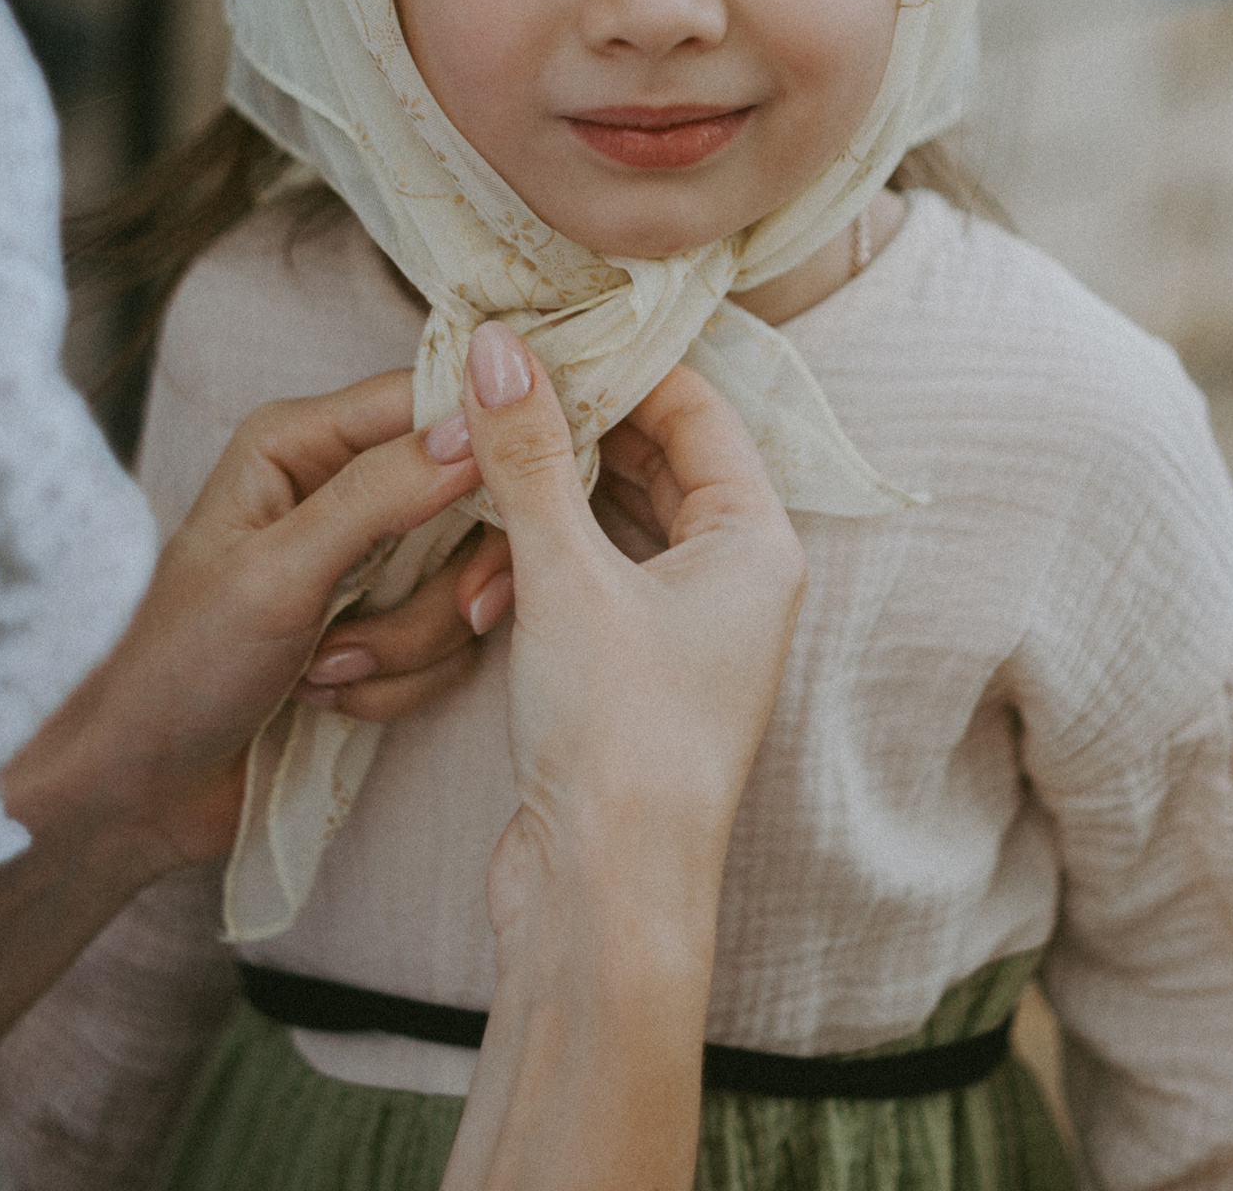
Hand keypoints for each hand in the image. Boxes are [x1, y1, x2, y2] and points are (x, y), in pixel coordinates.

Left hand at [2, 370, 483, 879]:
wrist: (140, 790)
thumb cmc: (179, 667)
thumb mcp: (277, 574)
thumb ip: (375, 496)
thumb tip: (472, 431)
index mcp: (303, 441)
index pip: (430, 400)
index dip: (483, 445)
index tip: (518, 501)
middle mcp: (343, 487)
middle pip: (468, 498)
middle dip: (449, 581)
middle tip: (453, 616)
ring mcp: (369, 561)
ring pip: (463, 580)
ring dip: (408, 644)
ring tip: (327, 675)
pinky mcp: (385, 627)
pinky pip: (448, 642)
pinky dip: (400, 682)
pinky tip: (331, 700)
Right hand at [440, 323, 806, 1190]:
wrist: (604, 896)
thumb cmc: (617, 735)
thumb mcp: (565, 576)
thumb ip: (531, 454)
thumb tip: (500, 347)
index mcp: (755, 540)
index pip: (696, 408)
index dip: (619, 366)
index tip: (539, 337)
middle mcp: (736, 578)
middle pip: (654, 461)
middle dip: (573, 434)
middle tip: (492, 397)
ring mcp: (686, 628)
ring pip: (614, 524)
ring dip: (546, 508)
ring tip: (478, 496)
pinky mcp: (635, 672)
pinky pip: (590, 581)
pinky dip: (538, 568)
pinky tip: (484, 584)